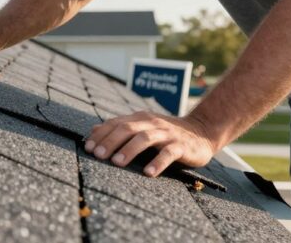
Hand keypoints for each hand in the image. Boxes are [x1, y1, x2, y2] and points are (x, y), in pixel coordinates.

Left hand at [84, 111, 215, 176]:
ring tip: (117, 162)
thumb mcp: (143, 127)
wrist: (202, 130)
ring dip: (129, 149)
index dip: (101, 135)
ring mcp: (167, 134)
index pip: (116, 123)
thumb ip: (120, 128)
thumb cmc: (167, 133)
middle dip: (110, 141)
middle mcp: (152, 123)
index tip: (88, 148)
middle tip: (98, 155)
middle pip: (127, 128)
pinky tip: (148, 173)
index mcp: (140, 118)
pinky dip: (157, 162)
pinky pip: (168, 153)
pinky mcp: (181, 146)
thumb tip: (94, 130)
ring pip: (145, 138)